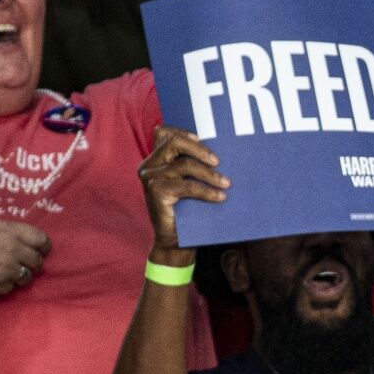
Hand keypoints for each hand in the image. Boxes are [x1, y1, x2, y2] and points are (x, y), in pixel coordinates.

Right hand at [0, 217, 50, 294]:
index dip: (43, 247)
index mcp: (11, 231)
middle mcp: (14, 249)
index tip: (39, 251)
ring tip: (2, 272)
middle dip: (31, 264)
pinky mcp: (0, 284)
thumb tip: (28, 242)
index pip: (42, 240)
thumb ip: (11, 232)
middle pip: (38, 261)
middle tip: (18, 265)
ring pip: (27, 277)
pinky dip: (4, 285)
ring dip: (19, 277)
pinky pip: (11, 288)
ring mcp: (8, 268)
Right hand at [138, 126, 225, 257]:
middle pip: (173, 142)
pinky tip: (220, 196)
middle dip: (199, 149)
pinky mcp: (156, 192)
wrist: (175, 242)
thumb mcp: (187, 184)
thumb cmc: (186, 211)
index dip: (183, 132)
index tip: (203, 139)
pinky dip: (207, 190)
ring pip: (184, 165)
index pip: (163, 132)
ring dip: (210, 174)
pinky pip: (188, 186)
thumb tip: (219, 152)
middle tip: (218, 162)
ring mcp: (150, 178)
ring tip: (226, 183)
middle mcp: (148, 166)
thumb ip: (192, 166)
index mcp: (154, 161)